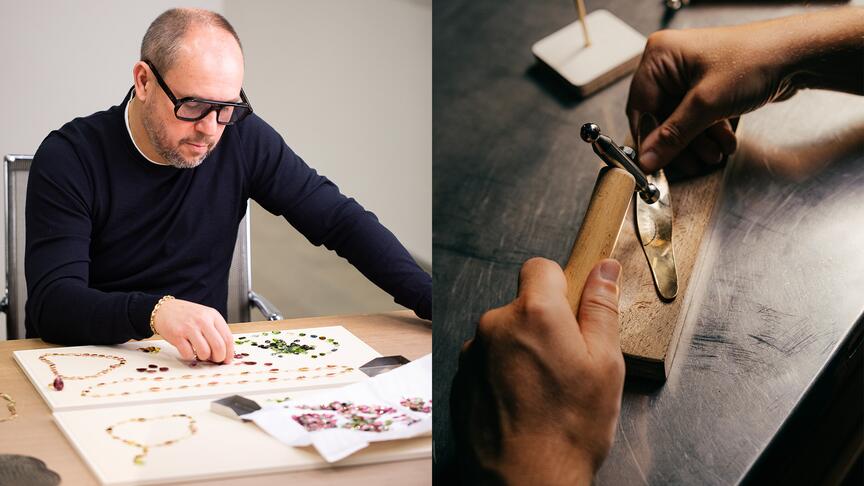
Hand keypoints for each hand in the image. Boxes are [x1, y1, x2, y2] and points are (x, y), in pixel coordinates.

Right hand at [152, 299, 234, 363]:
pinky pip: (189, 354)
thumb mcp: (206, 316)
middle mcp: (203, 320)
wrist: (165, 309)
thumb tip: (225, 351)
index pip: (227, 337)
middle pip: (218, 346)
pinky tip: (189, 350)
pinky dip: (190, 356)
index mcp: (213, 315)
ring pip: (205, 352)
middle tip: (215, 360)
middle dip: (219, 358)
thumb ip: (216, 330)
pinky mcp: (177, 335)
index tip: (227, 360)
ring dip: (204, 358)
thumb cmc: (187, 315)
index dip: (229, 352)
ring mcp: (189, 328)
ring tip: (200, 354)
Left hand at [451, 258, 624, 484]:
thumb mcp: (605, 364)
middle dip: (543, 325)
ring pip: (504, 336)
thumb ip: (601, 309)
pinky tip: (521, 404)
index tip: (572, 311)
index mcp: (534, 313)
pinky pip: (487, 362)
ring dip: (521, 351)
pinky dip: (503, 374)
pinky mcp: (459, 378)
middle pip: (522, 305)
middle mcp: (495, 325)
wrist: (524, 481)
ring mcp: (472, 353)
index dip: (560, 285)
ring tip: (543, 392)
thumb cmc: (569, 428)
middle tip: (566, 365)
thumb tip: (603, 270)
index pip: (540, 268)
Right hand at [628, 8, 863, 174]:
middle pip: (660, 116)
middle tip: (692, 163)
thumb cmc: (756, 59)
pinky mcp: (705, 87)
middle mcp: (670, 64)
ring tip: (713, 155)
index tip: (653, 163)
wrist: (798, 55)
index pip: (640, 106)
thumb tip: (648, 159)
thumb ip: (673, 136)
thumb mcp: (707, 104)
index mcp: (660, 56)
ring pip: (679, 121)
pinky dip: (708, 134)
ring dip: (697, 142)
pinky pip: (696, 118)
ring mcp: (688, 75)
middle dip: (680, 143)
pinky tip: (723, 143)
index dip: (648, 138)